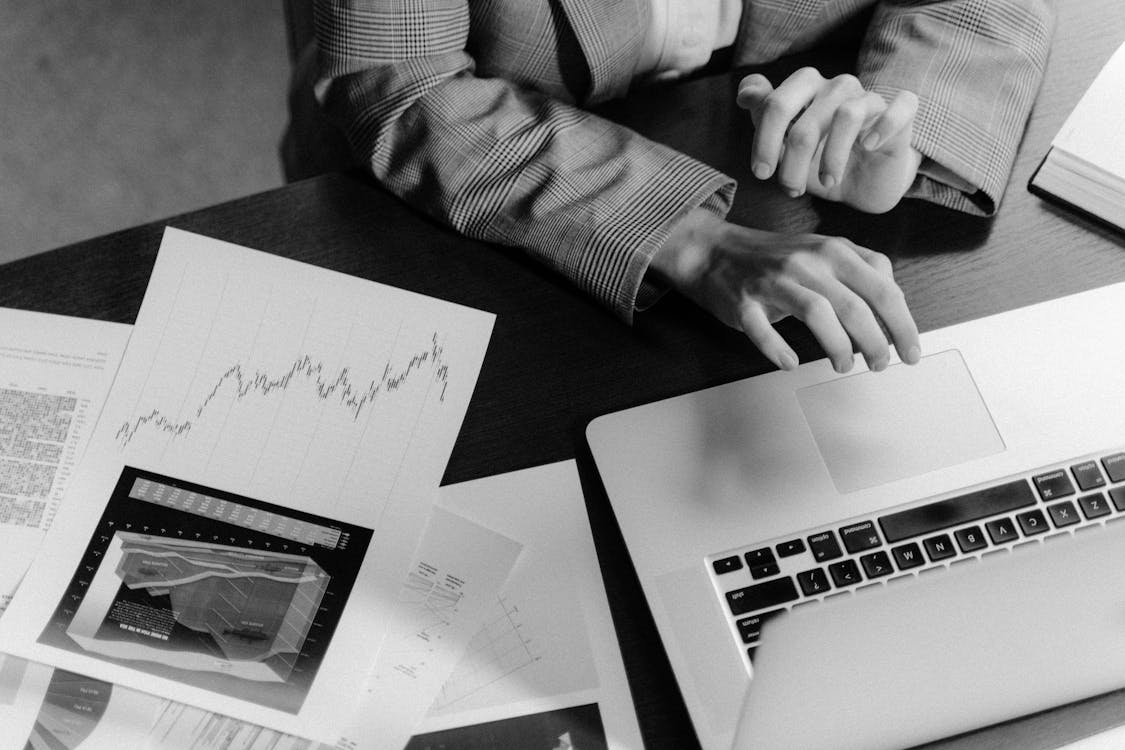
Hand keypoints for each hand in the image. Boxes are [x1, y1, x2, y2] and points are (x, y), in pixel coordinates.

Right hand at [649, 209, 919, 371]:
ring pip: (819, 314)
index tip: (910, 350)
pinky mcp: (744, 302)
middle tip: (881, 364)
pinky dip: (779, 350)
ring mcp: (774, 281)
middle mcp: (808, 262)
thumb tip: (894, 310)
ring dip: (839, 347)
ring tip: (844, 365)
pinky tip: (790, 363)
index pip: (883, 289)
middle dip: (877, 343)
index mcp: (834, 251)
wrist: (714, 251)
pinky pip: (763, 330)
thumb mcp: (824, 252)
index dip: (902, 324)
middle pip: (856, 306)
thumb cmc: (773, 259)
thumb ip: (861, 272)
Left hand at [736, 68, 921, 213]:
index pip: (775, 102)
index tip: (761, 173)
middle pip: (806, 112)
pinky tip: (868, 147)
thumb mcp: (787, 148)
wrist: (865, 183)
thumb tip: (745, 92)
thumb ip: (764, 117)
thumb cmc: (821, 161)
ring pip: (845, 115)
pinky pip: (900, 107)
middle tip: (789, 187)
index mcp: (805, 89)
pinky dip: (883, 126)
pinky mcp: (901, 114)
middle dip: (792, 154)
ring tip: (827, 183)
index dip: (763, 139)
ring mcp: (869, 97)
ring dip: (832, 155)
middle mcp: (836, 87)